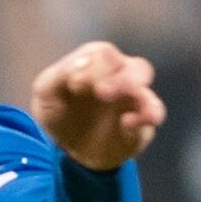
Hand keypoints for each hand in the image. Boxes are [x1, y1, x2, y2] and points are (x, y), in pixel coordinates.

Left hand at [29, 42, 166, 169]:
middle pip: (135, 66)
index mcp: (97, 63)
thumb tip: (78, 65)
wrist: (73, 147)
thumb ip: (57, 76)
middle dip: (120, 78)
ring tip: (118, 104)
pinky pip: (154, 112)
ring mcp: (134, 97)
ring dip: (135, 89)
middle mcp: (121, 75)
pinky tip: (127, 124)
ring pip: (147, 86)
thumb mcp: (46, 94)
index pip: (104, 54)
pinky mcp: (143, 120)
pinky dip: (148, 115)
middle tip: (102, 93)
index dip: (92, 66)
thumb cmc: (60, 111)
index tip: (75, 85)